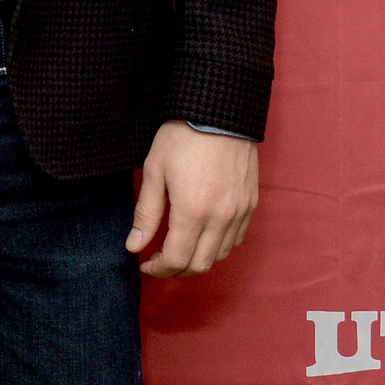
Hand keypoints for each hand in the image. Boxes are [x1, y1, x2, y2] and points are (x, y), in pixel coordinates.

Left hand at [126, 120, 258, 277]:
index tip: (144, 264)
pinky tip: (201, 236)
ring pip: (220, 256)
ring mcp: (240, 213)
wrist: (218, 115)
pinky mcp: (250, 206)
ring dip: (197, 260)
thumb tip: (134, 246)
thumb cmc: (181, 139)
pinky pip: (236, 240)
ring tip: (177, 249)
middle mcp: (221, 219)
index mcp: (193, 212)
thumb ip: (145, 213)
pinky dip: (217, 247)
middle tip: (158, 260)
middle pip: (200, 265)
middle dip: (176, 270)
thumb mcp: (154, 171)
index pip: (177, 260)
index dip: (158, 268)